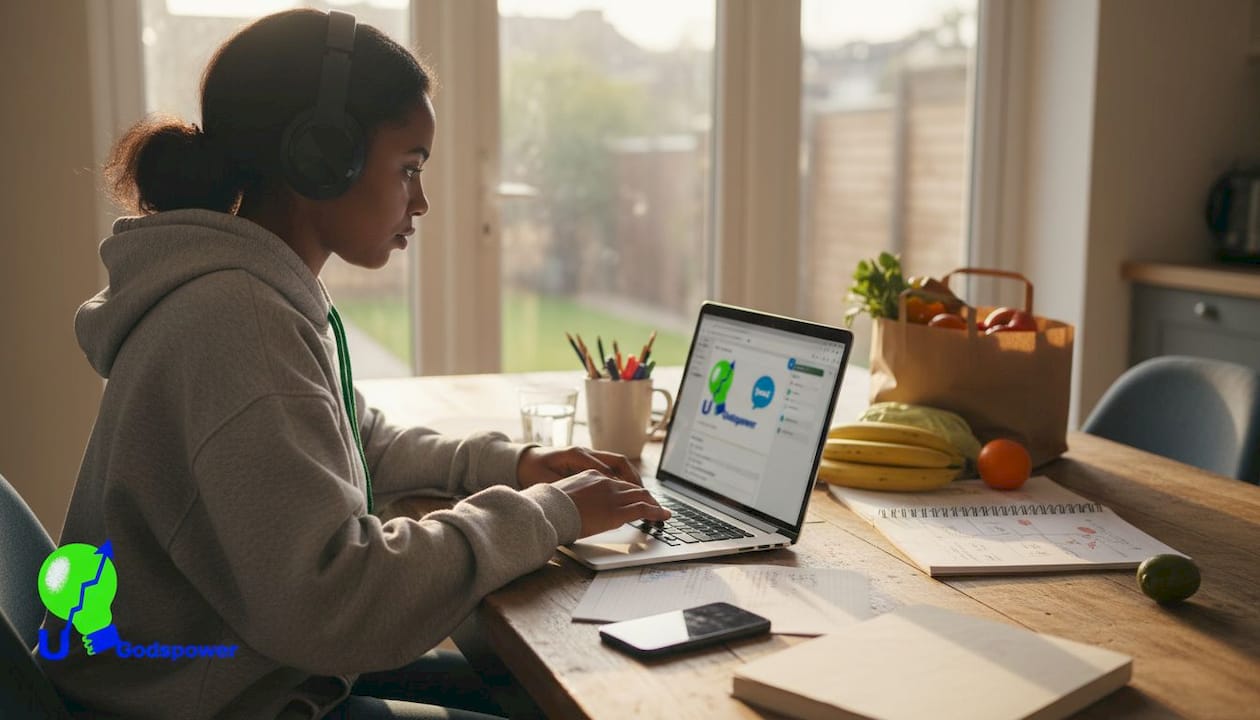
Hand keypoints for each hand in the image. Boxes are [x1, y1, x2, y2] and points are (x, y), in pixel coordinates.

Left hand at [517, 445, 641, 488]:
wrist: (525, 461)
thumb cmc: (534, 470)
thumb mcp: (546, 481)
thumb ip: (563, 488)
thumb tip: (579, 499)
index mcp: (575, 455)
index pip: (605, 467)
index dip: (619, 483)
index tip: (631, 496)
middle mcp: (586, 452)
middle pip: (617, 461)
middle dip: (633, 478)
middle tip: (644, 495)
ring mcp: (588, 455)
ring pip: (617, 463)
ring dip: (631, 478)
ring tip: (641, 494)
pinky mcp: (588, 461)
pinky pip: (611, 467)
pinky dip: (622, 478)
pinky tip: (627, 491)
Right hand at [554, 471, 670, 537]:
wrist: (547, 509)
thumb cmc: (548, 505)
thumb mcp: (562, 493)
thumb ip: (576, 495)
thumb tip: (576, 505)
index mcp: (591, 474)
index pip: (616, 481)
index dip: (628, 490)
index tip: (633, 496)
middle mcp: (605, 481)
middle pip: (633, 487)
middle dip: (645, 496)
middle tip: (654, 505)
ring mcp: (612, 496)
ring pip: (641, 496)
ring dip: (654, 504)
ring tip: (662, 511)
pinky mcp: (617, 512)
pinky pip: (643, 509)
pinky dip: (656, 512)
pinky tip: (664, 516)